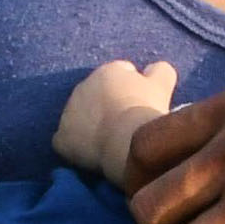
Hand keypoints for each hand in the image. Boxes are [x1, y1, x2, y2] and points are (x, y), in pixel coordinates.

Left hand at [53, 57, 176, 183]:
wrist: (127, 141)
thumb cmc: (146, 111)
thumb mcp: (162, 84)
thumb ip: (160, 71)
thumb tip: (155, 69)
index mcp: (108, 71)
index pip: (120, 74)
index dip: (132, 88)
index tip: (141, 102)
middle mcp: (83, 86)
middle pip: (96, 95)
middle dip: (108, 105)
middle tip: (125, 123)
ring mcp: (68, 112)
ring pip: (80, 117)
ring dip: (91, 124)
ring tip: (110, 140)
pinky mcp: (61, 138)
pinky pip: (68, 141)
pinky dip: (77, 146)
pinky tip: (93, 154)